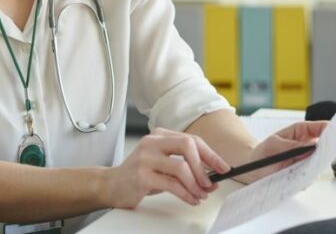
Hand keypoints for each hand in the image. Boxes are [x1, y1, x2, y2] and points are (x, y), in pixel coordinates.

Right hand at [107, 128, 230, 208]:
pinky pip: (172, 184)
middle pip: (188, 145)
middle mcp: (152, 142)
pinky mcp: (142, 175)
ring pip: (181, 167)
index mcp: (159, 135)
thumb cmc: (141, 175)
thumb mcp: (163, 164)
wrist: (112, 184)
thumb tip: (212, 177)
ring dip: (196, 185)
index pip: (192, 140)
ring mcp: (145, 157)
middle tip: (211, 183)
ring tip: (200, 195)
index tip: (223, 168)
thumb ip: (185, 166)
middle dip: (204, 166)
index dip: (211, 155)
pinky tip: (191, 199)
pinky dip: (186, 194)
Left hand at [236, 120, 327, 183]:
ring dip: (316, 166)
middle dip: (328, 149)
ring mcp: (307, 161)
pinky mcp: (304, 175)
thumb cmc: (262, 152)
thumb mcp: (273, 145)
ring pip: (320, 163)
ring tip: (305, 167)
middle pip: (325, 145)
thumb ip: (291, 146)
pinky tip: (297, 178)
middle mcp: (307, 146)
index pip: (320, 127)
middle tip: (325, 152)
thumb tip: (310, 147)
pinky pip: (311, 177)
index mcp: (300, 132)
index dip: (330, 128)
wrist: (253, 169)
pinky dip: (307, 178)